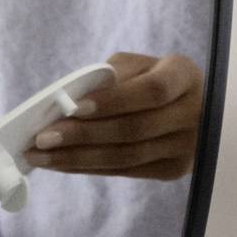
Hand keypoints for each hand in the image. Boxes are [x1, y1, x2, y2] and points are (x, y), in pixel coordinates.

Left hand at [29, 52, 202, 179]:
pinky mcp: (173, 170)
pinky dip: (88, 167)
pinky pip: (125, 171)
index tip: (74, 107)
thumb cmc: (150, 78)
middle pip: (135, 129)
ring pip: (127, 156)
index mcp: (184, 76)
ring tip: (41, 155)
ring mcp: (187, 147)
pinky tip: (60, 163)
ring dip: (78, 157)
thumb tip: (67, 103)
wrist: (186, 107)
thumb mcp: (136, 66)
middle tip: (43, 137)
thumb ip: (109, 78)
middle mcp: (195, 114)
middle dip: (84, 134)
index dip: (113, 101)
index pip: (152, 91)